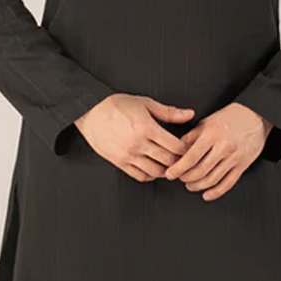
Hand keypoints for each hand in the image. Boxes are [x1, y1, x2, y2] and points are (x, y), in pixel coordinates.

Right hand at [75, 93, 195, 180]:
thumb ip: (169, 112)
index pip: (175, 146)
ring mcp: (128, 155)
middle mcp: (138, 144)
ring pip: (155, 172)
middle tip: (184, 159)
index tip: (189, 148)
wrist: (90, 112)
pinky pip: (140, 176)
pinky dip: (150, 176)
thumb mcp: (145, 104)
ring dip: (166, 170)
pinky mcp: (119, 162)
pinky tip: (154, 169)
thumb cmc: (117, 105)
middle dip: (179, 162)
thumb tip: (190, 115)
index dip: (186, 149)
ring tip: (170, 165)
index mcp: (147, 128)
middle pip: (168, 161)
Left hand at [163, 102, 270, 199]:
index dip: (178, 169)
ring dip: (197, 186)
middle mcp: (224, 147)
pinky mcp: (242, 166)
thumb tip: (175, 153)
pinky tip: (206, 194)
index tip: (170, 174)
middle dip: (186, 178)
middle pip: (200, 171)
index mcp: (212, 135)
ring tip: (190, 185)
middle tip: (179, 178)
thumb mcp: (206, 123)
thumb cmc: (229, 118)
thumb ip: (190, 138)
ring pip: (212, 180)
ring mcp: (234, 158)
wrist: (255, 116)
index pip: (191, 157)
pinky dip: (215, 192)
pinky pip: (227, 184)